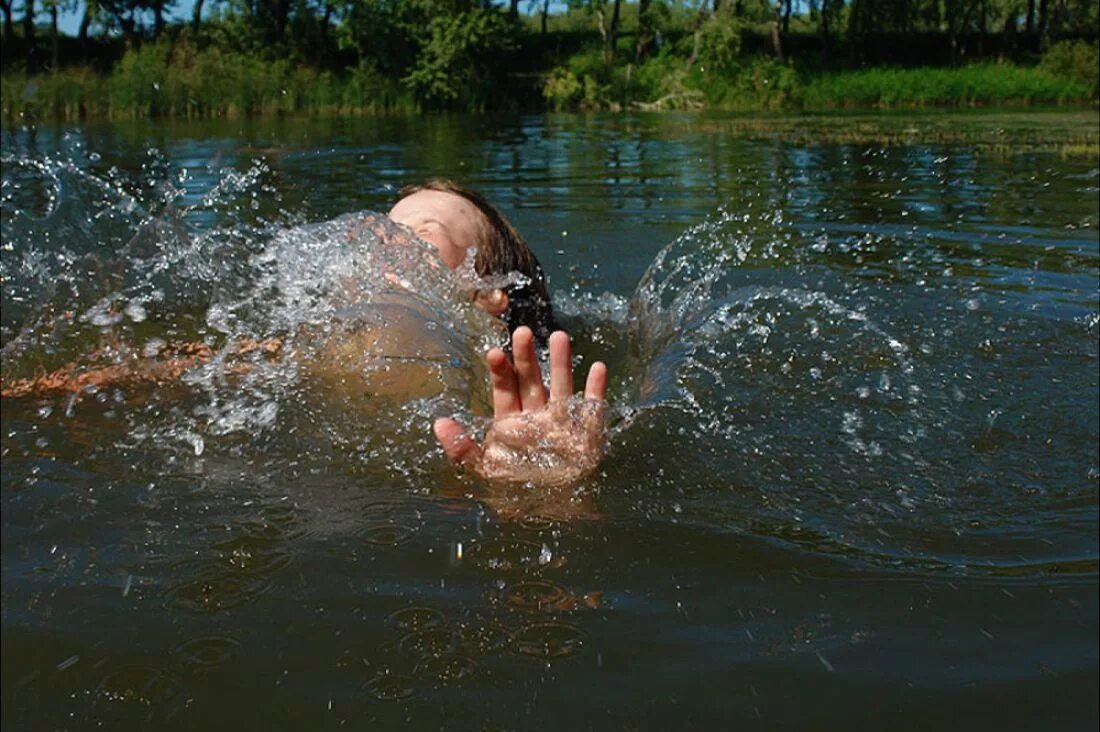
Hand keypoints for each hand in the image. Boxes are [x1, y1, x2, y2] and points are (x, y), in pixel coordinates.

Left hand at [434, 327, 607, 486]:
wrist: (552, 515)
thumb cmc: (516, 493)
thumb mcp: (484, 472)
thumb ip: (462, 449)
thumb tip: (439, 423)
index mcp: (512, 423)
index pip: (504, 390)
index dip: (500, 370)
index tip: (494, 352)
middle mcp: (537, 417)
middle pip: (531, 380)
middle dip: (527, 357)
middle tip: (521, 331)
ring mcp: (563, 422)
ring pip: (561, 386)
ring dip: (561, 362)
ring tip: (559, 335)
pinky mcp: (587, 432)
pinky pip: (593, 407)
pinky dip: (596, 389)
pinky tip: (598, 368)